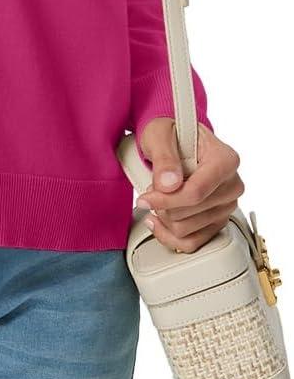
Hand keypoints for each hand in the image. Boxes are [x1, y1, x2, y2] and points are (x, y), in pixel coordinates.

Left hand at [136, 118, 243, 252]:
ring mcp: (226, 205)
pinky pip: (192, 243)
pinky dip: (169, 235)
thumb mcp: (160, 135)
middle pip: (191, 212)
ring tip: (156, 199)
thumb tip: (169, 184)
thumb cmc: (170, 135)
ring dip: (164, 218)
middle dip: (162, 204)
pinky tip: (157, 221)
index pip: (197, 192)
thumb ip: (164, 157)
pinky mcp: (217, 221)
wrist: (174, 142)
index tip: (145, 197)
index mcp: (225, 160)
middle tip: (151, 190)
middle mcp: (232, 184)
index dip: (166, 199)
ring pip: (188, 229)